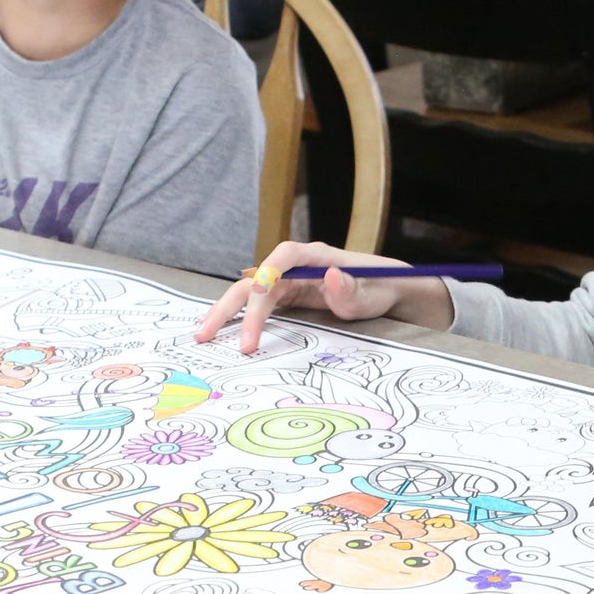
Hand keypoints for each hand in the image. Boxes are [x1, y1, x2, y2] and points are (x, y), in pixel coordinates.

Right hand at [195, 241, 446, 353]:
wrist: (390, 289)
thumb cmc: (381, 287)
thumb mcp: (372, 292)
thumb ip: (350, 288)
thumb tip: (328, 275)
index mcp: (315, 256)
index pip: (282, 257)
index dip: (265, 275)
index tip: (256, 300)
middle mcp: (296, 266)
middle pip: (254, 280)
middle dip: (229, 305)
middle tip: (207, 333)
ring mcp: (290, 281)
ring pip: (251, 294)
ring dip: (227, 314)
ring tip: (204, 336)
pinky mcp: (289, 296)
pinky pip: (260, 306)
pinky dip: (242, 319)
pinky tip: (225, 334)